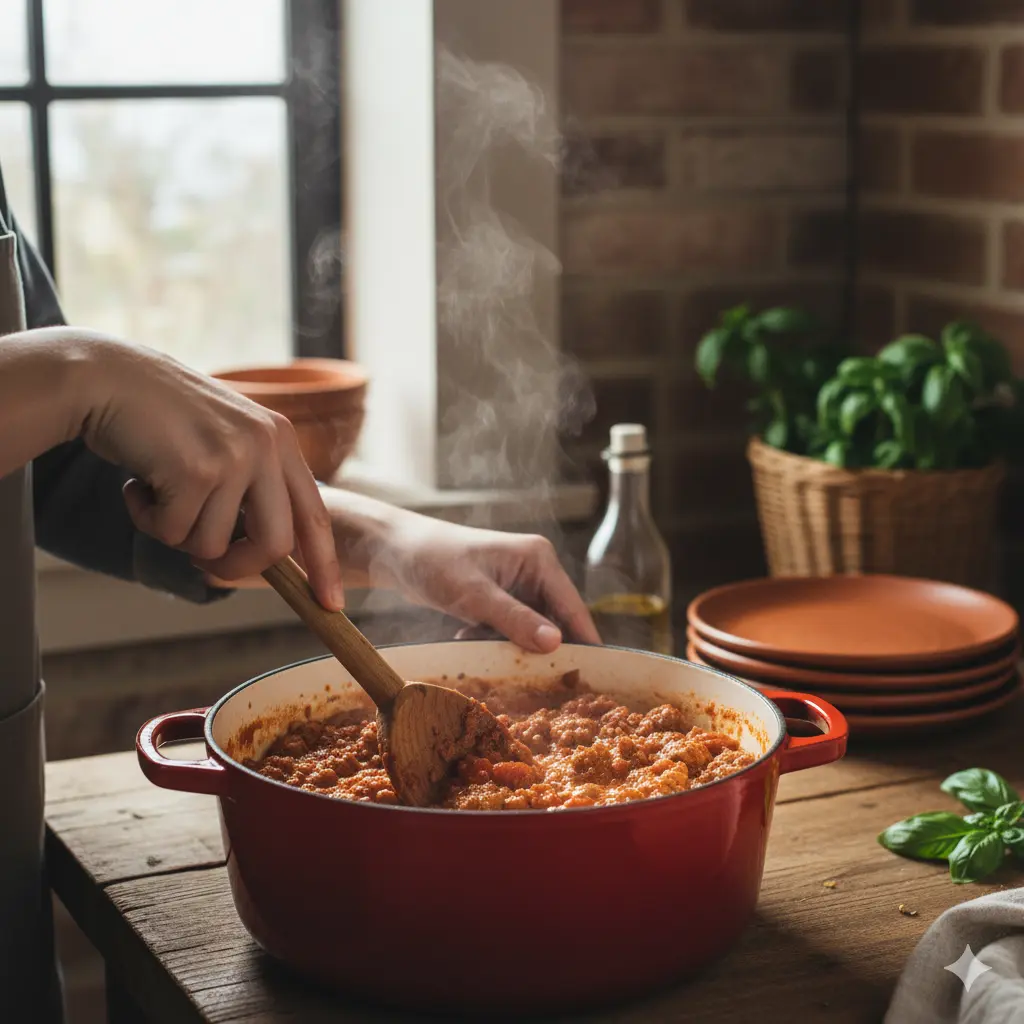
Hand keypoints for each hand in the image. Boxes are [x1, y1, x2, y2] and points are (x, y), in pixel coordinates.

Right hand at [74, 331, 343, 608]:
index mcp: (281, 439)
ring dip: (175, 532)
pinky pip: (172, 533)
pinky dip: (146, 518)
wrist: (105, 377)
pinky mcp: (196, 470)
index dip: (324, 564)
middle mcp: (267, 446)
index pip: (315, 514)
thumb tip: (270, 557)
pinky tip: (136, 483)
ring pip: (213, 545)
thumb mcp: (225, 441)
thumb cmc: (160, 418)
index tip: (329, 603)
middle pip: (274, 545)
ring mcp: (234, 456)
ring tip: (157, 491)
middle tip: (204, 564)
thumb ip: (253, 486)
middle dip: (236, 568)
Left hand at [322, 491, 601, 652]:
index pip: (572, 607)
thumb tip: (555, 643)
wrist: (393, 552)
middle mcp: (534, 570)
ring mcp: (516, 585)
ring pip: (530, 630)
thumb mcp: (473, 595)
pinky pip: (509, 630)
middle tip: (535, 681)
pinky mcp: (498, 598)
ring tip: (483, 646)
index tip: (593, 678)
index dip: (584, 643)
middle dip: (541, 649)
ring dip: (510, 646)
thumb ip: (515, 620)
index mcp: (539, 559)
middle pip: (555, 622)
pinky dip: (492, 640)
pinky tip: (467, 636)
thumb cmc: (433, 561)